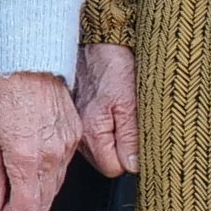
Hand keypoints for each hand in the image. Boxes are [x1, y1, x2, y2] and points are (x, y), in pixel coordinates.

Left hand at [0, 69, 78, 210]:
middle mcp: (52, 157)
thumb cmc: (1, 94)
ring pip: (55, 187)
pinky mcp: (75, 135)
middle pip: (44, 204)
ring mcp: (67, 146)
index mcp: (26, 160)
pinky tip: (32, 151)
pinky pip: (63, 166)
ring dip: (36, 188)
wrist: (28, 61)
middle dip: (23, 204)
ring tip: (15, 167)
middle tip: (4, 190)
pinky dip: (48, 169)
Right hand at [73, 42, 138, 178]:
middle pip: (104, 161)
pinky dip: (102, 127)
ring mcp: (74, 124)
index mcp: (92, 132)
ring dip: (110, 138)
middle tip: (128, 123)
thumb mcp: (131, 103)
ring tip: (117, 114)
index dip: (129, 158)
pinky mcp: (74, 115)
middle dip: (119, 150)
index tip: (136, 141)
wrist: (96, 41)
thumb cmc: (113, 65)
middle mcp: (78, 132)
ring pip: (97, 149)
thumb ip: (131, 138)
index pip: (114, 169)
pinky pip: (90, 135)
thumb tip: (134, 166)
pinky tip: (107, 110)